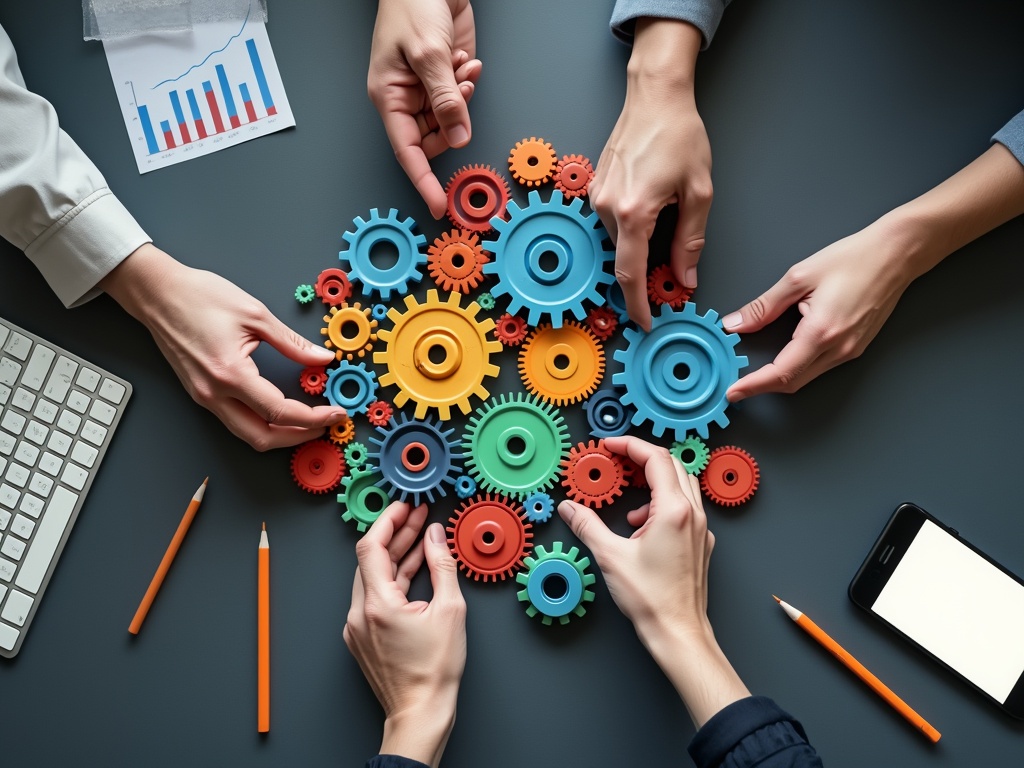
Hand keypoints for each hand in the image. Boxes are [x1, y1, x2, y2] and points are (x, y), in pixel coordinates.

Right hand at [99, 244, 346, 450]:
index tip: (335, 414)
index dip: (313, 418)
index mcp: (230, 373)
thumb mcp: (255, 314)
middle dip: (298, 437)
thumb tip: (322, 358)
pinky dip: (262, 423)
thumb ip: (292, 343)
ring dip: (280, 434)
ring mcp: (204, 397)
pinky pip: (235, 421)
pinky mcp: (201, 394)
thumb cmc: (198, 296)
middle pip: (262, 437)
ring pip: (247, 433)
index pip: (280, 411)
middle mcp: (214, 393)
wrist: (157, 293)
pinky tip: (280, 412)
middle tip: (326, 425)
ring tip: (308, 422)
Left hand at [345, 502, 466, 767]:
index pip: (370, 546)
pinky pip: (374, 596)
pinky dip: (393, 578)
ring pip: (373, 577)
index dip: (388, 520)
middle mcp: (359, 613)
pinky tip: (413, 569)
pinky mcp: (362, 636)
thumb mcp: (450, 610)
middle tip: (419, 517)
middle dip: (396, 535)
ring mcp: (357, 626)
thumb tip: (436, 537)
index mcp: (377, 605)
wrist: (420, 712)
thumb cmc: (434, 672)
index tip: (405, 507)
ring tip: (421, 538)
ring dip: (396, 556)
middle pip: (371, 559)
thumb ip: (442, 566)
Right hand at [368, 0, 480, 218]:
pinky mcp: (444, 79)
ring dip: (464, 95)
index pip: (408, 152)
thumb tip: (459, 137)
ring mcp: (427, 90)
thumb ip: (446, 99)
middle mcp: (407, 99)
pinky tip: (464, 59)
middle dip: (454, 119)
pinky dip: (468, 81)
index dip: (424, 181)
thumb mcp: (428, 54)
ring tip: (461, 66)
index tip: (438, 206)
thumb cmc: (410, 5)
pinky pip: (462, 97)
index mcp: (389, 97)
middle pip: (435, 137)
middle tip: (461, 89)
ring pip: (453, 118)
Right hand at [558, 435, 748, 726]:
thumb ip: (587, 525)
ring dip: (655, 484)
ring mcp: (701, 529)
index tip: (610, 445)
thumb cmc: (652, 598)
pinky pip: (686, 509)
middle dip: (642, 460)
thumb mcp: (610, 556)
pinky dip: (663, 506)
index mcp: (673, 510)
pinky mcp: (701, 544)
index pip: (655, 458)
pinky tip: (643, 528)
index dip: (630, 445)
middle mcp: (692, 515)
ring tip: (630, 505)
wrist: (678, 632)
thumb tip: (570, 508)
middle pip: (672, 466)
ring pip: (682, 486)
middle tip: (618, 463)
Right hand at [590, 19, 710, 329]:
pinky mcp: (596, 188)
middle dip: (644, 274)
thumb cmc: (678, 134)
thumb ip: (691, 239)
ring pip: (618, 240)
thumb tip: (685, 276)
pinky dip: (631, 228)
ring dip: (639, 245)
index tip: (645, 322)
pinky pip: (612, 221)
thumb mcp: (698, 191)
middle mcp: (607, 208)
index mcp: (633, 212)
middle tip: (670, 274)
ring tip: (667, 220)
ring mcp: (597, 197)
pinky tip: (651, 208)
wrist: (654, 96)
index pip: (630, 274)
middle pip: (624, 259)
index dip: (637, 305)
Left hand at [724, 143, 1023, 400]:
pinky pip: (820, 367)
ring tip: (754, 373)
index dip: (754, 386)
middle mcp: (839, 348)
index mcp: (822, 331)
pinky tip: (783, 360)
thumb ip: (764, 306)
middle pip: (793, 382)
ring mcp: (850, 350)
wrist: (896, 255)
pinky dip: (797, 369)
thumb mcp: (798, 277)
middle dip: (762, 387)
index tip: (734, 392)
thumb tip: (736, 323)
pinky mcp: (855, 347)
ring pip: (806, 377)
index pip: (781, 372)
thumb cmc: (854, 259)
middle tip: (736, 386)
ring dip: (779, 379)